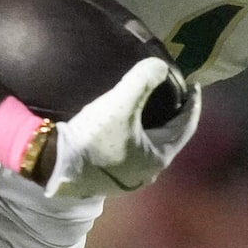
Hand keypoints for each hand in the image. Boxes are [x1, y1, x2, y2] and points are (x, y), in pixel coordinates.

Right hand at [44, 58, 198, 200]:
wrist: (54, 165)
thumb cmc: (93, 137)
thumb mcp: (121, 102)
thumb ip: (144, 78)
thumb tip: (160, 66)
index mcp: (159, 157)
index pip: (187, 126)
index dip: (193, 103)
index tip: (193, 84)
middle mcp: (149, 172)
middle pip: (170, 138)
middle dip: (174, 115)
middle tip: (173, 93)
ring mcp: (130, 180)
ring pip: (151, 148)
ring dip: (155, 128)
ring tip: (152, 108)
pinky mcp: (111, 180)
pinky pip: (134, 154)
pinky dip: (138, 138)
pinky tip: (128, 128)